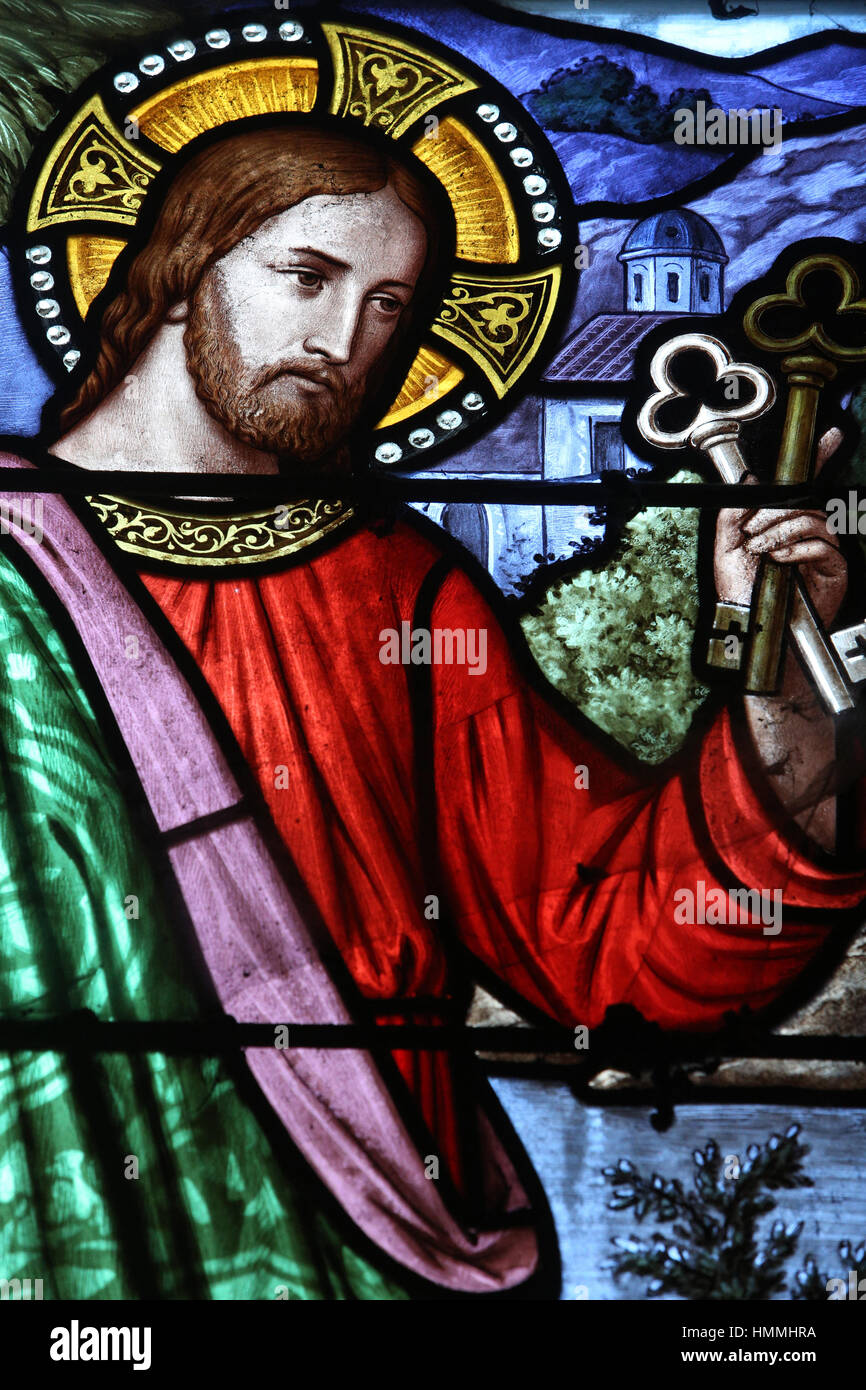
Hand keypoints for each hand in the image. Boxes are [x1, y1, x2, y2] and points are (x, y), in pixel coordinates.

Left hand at [713, 428, 846, 627]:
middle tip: (752, 530)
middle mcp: (808, 533)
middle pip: (806, 501)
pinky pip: (823, 546)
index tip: (829, 436)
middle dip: (775, 511)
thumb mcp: (726, 545)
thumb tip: (750, 479)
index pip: (805, 486)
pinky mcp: (834, 570)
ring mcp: (823, 551)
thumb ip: (733, 512)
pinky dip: (797, 549)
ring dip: (781, 531)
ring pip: (814, 520)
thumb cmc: (741, 592)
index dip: (819, 458)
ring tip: (760, 550)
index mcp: (785, 523)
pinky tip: (779, 560)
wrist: (747, 626)